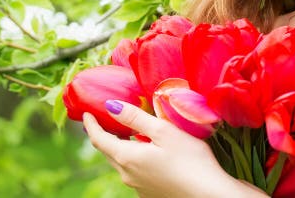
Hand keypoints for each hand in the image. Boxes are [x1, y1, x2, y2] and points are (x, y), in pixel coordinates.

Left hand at [82, 100, 233, 197]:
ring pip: (122, 163)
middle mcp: (127, 175)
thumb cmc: (190, 159)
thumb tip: (110, 106)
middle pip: (109, 152)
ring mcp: (138, 187)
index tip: (86, 113)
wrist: (208, 195)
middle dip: (105, 135)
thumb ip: (135, 118)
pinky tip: (151, 153)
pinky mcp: (150, 193)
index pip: (99, 139)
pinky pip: (135, 173)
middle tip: (106, 120)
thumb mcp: (163, 131)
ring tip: (130, 133)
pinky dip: (135, 159)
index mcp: (127, 157)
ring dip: (122, 147)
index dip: (91, 125)